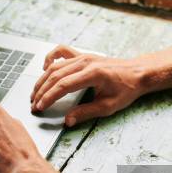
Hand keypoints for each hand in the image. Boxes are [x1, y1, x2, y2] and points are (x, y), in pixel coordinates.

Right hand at [31, 45, 146, 125]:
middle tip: (33, 104)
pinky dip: (51, 59)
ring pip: (55, 66)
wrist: (137, 73)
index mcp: (93, 74)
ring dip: (42, 80)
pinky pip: (62, 52)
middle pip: (55, 76)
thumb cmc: (126, 89)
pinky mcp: (83, 55)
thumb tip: (68, 120)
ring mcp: (83, 56)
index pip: (63, 85)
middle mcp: (86, 62)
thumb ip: (86, 113)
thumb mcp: (108, 106)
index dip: (48, 97)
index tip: (39, 107)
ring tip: (35, 93)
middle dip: (41, 91)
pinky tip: (45, 69)